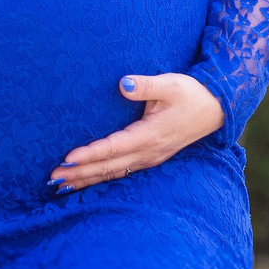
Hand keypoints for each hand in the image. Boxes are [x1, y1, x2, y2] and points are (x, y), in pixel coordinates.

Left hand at [51, 73, 223, 190]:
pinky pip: (119, 172)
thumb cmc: (190, 93)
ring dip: (86, 179)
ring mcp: (148, 158)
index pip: (114, 147)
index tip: (67, 157)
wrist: (215, 110)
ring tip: (59, 185)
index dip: (90, 153)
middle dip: (80, 173)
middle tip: (53, 177)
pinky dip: (99, 178)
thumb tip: (123, 83)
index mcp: (150, 135)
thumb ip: (145, 85)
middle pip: (108, 166)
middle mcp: (148, 152)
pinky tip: (83, 182)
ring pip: (112, 173)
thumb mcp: (170, 84)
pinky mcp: (148, 158)